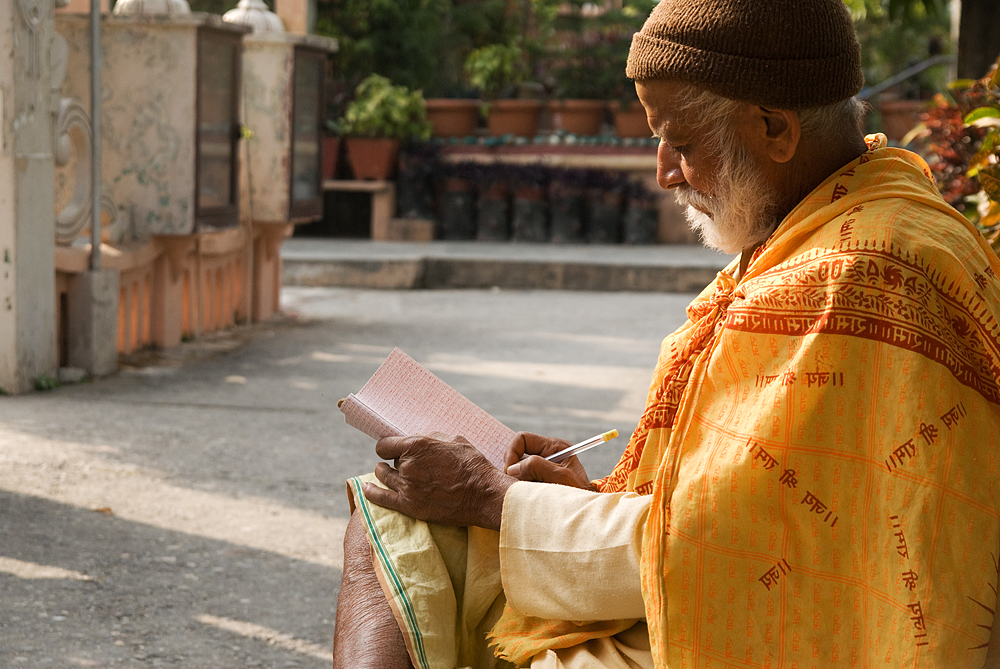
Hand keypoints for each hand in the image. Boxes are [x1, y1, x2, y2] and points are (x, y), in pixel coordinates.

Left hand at [363, 432, 514, 530]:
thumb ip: (429, 437)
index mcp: (417, 445)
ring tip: (385, 472)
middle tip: (408, 465)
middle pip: (389, 461)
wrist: (483, 494)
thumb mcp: (453, 440)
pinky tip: (365, 489)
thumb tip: (414, 438)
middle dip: (396, 461)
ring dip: (384, 473)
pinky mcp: (410, 505)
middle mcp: (408, 464)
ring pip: (385, 477)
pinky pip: (381, 498)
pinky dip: (371, 493)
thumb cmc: (472, 464)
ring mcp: (407, 486)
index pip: (385, 444)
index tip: (392, 450)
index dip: (388, 447)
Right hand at [503, 432, 595, 490]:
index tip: (509, 471)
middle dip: (513, 469)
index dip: (512, 453)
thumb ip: (536, 466)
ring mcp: (542, 468)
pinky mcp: (538, 481)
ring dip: (517, 481)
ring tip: (527, 493)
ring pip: (518, 469)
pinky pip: (521, 480)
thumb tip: (512, 468)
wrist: (585, 514)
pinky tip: (529, 497)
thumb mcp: (560, 477)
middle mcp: (547, 454)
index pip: (522, 439)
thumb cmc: (578, 495)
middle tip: (515, 485)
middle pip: (518, 454)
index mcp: (555, 446)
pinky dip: (520, 488)